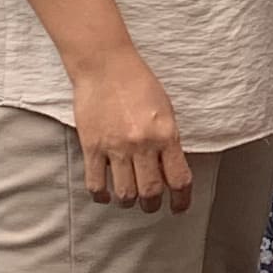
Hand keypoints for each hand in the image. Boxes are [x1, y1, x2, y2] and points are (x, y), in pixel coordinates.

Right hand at [67, 45, 193, 211]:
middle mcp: (142, 144)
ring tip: (129, 199)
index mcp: (166, 134)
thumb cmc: (138, 84)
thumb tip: (169, 171)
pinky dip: (102, 195)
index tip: (178, 207)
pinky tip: (106, 194)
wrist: (105, 66)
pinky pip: (96, 183)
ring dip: (129, 202)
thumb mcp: (166, 111)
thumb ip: (168, 142)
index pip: (179, 179)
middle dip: (153, 205)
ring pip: (125, 193)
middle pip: (151, 192)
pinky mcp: (91, 146)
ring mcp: (115, 147)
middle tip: (151, 205)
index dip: (181, 200)